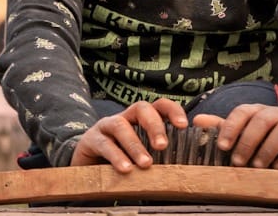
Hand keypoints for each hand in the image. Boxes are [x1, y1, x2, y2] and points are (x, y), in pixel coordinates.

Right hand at [71, 98, 187, 171]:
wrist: (88, 169)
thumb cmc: (124, 162)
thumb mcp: (144, 158)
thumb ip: (163, 159)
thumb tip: (189, 171)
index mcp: (142, 120)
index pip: (160, 106)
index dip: (172, 110)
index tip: (183, 126)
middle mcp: (125, 118)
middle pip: (141, 108)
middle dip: (154, 125)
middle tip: (162, 146)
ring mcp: (106, 127)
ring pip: (120, 125)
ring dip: (135, 144)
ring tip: (146, 164)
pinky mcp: (91, 140)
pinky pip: (104, 144)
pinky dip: (116, 156)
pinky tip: (126, 170)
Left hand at [192, 104, 277, 169]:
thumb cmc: (263, 140)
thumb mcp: (242, 134)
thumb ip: (221, 128)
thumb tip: (196, 120)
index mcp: (257, 110)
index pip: (242, 112)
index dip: (231, 127)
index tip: (221, 147)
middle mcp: (277, 113)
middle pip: (262, 119)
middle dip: (248, 141)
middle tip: (238, 162)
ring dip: (269, 147)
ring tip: (257, 166)